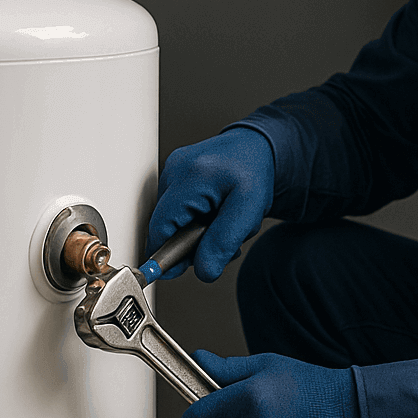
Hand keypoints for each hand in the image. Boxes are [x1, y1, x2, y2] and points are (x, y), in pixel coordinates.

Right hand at [147, 127, 273, 280]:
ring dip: (196, 230)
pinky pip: (177, 208)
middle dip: (193, 242)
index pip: (160, 229)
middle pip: (166, 227)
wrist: (256, 146)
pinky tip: (213, 211)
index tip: (176, 272)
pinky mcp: (174, 175)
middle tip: (223, 237)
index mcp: (191, 178)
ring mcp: (171, 171)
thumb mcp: (249, 210)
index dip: (165, 256)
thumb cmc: (254, 171)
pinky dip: (195, 217)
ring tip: (222, 219)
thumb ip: (225, 242)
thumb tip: (204, 271)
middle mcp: (175, 171)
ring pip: (172, 220)